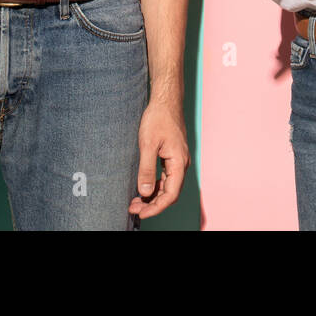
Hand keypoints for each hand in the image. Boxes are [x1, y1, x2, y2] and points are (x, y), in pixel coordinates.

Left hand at [128, 99, 188, 219]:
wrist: (166, 101)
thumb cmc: (158, 119)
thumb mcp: (148, 144)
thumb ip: (146, 169)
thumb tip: (144, 192)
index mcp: (179, 163)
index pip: (170, 194)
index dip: (156, 207)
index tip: (141, 213)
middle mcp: (181, 164)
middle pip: (170, 193)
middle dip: (152, 204)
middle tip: (133, 209)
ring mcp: (177, 161)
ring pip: (167, 186)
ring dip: (153, 196)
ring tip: (135, 202)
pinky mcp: (172, 156)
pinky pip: (165, 178)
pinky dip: (155, 186)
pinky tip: (143, 188)